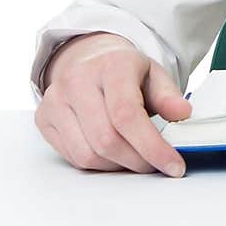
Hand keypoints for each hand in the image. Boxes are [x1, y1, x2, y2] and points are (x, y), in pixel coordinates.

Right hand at [35, 32, 191, 176]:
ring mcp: (55, 100)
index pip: (127, 115)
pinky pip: (73, 157)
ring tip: (135, 159)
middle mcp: (77, 81)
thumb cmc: (124, 71)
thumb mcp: (154, 74)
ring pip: (87, 154)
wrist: (88, 59)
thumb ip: (168, 95)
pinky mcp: (44, 118)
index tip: (174, 166)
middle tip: (156, 165)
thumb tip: (182, 113)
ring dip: (118, 167)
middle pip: (106, 139)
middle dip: (137, 161)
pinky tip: (114, 156)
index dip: (152, 147)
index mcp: (110, 66)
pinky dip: (99, 164)